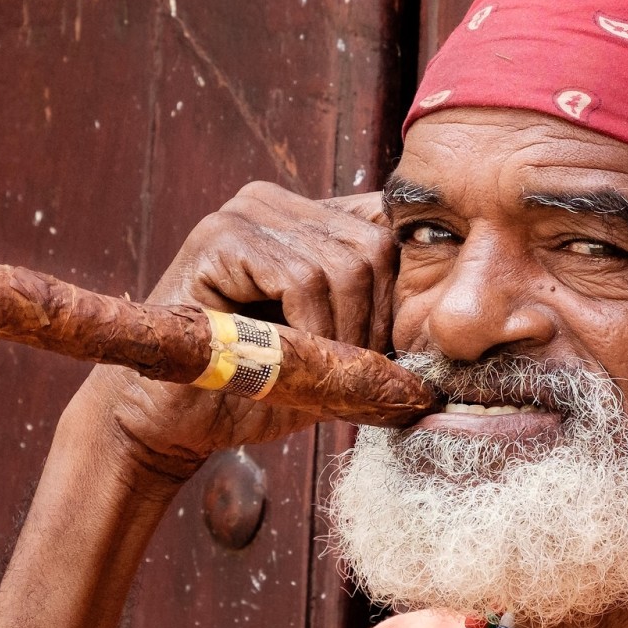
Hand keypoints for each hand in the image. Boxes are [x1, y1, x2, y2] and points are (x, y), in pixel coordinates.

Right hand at [63, 182, 395, 480]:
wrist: (170, 423)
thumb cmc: (250, 392)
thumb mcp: (333, 357)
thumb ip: (382, 331)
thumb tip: (457, 331)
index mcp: (306, 219)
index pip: (389, 228)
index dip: (406, 291)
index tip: (399, 353)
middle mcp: (275, 203)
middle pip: (376, 245)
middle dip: (380, 322)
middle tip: (361, 375)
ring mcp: (244, 214)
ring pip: (344, 264)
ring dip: (347, 335)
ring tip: (323, 374)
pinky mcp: (218, 239)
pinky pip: (301, 277)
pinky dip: (314, 329)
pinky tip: (293, 361)